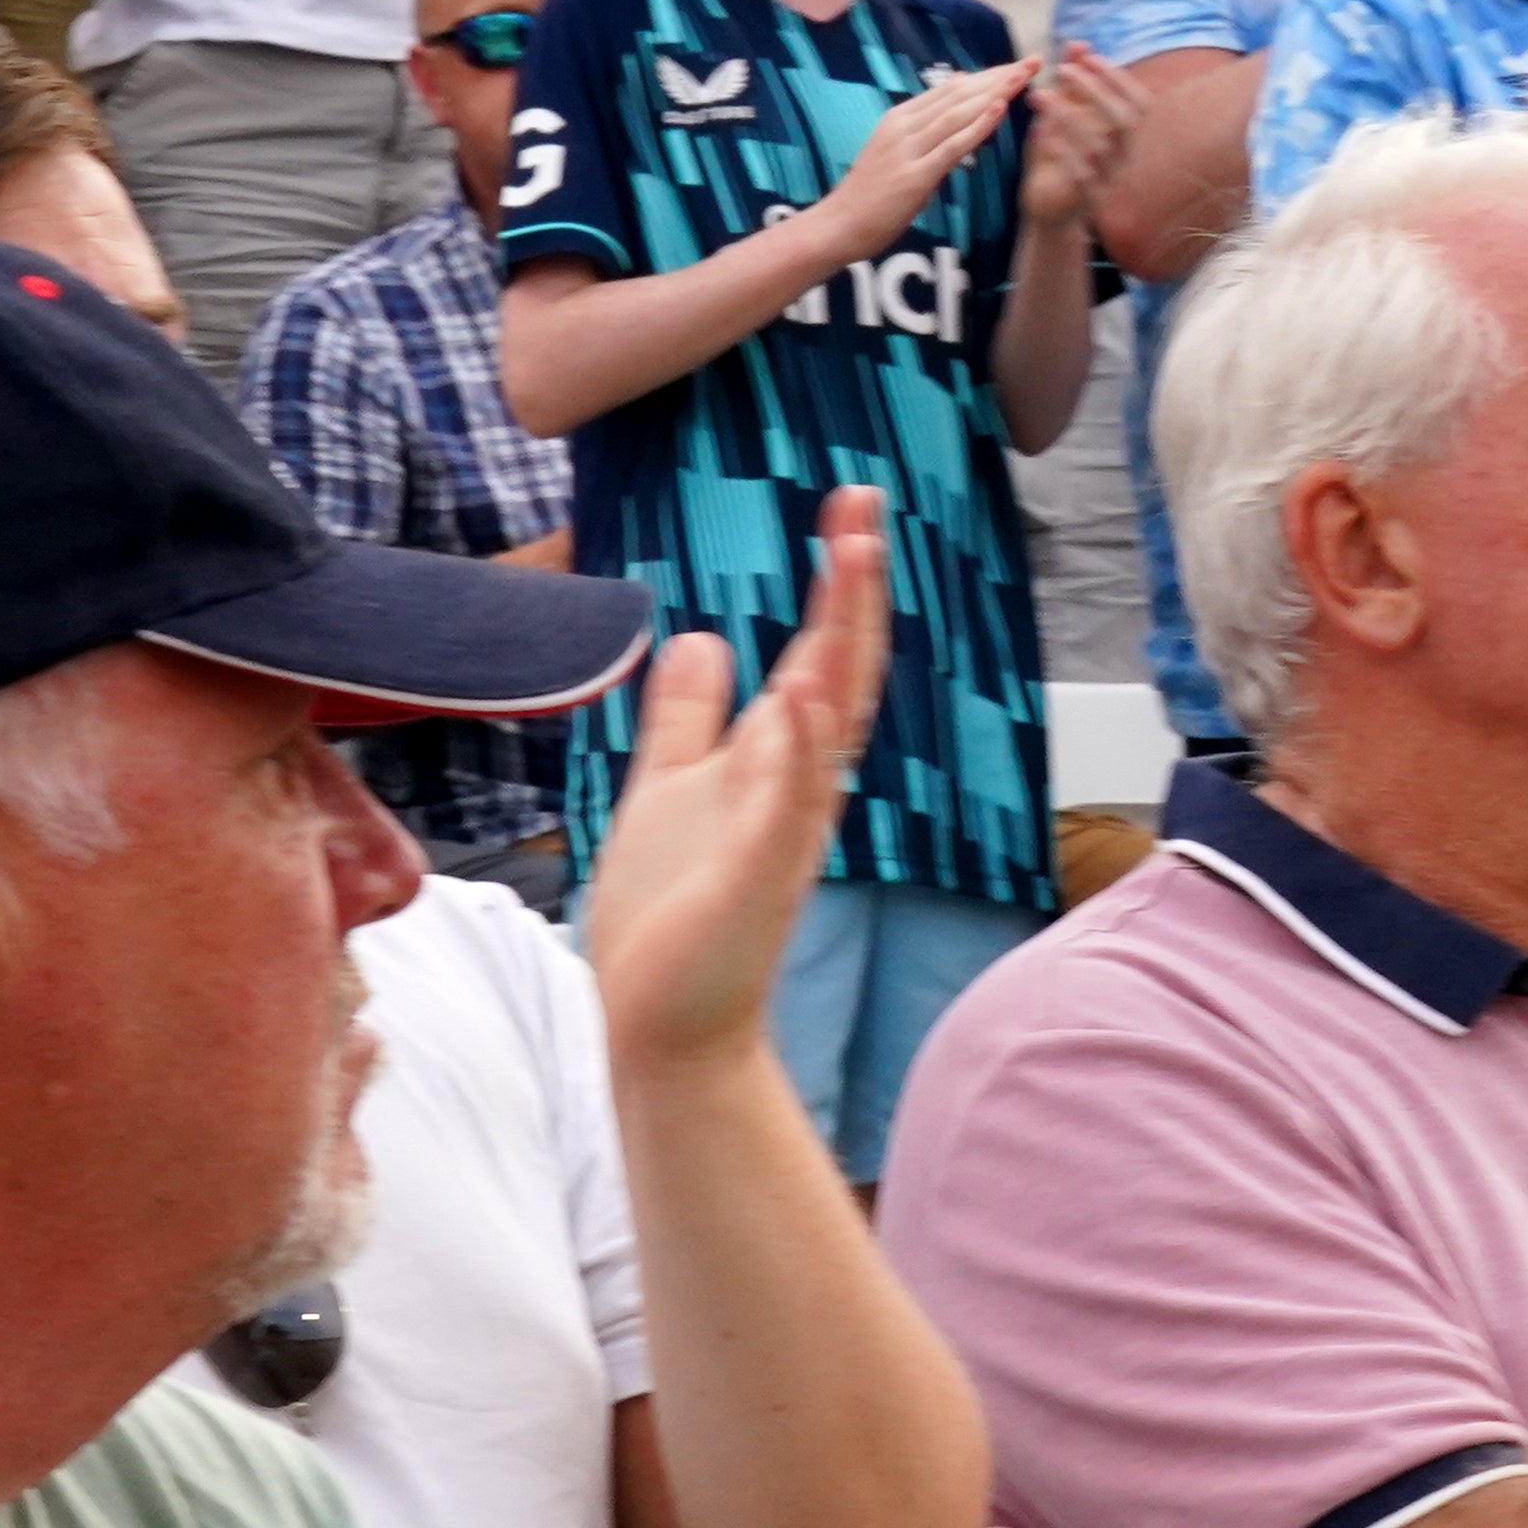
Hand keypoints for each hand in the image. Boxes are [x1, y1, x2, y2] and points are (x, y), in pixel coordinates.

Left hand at [586, 485, 886, 1068]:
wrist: (664, 1022)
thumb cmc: (671, 916)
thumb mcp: (668, 787)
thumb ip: (687, 717)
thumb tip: (700, 637)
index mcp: (776, 762)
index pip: (818, 654)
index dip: (836, 582)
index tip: (848, 506)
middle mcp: (797, 786)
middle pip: (839, 670)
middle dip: (853, 587)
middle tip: (863, 505)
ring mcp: (786, 829)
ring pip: (828, 721)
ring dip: (841, 640)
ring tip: (851, 560)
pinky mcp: (759, 877)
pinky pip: (787, 802)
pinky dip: (798, 747)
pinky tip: (798, 690)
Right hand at [809, 58, 1030, 263]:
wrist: (839, 224)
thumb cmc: (870, 194)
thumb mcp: (897, 151)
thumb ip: (924, 128)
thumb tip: (956, 100)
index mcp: (900, 117)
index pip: (951, 89)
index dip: (987, 76)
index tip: (1017, 66)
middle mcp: (904, 125)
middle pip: (959, 94)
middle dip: (998, 77)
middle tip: (1033, 62)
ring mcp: (908, 148)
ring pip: (958, 113)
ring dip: (994, 93)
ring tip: (1024, 76)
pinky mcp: (915, 175)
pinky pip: (952, 146)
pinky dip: (978, 126)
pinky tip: (1000, 109)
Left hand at [1022, 45, 1138, 230]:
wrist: (1051, 210)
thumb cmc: (1060, 157)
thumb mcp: (1065, 116)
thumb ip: (1073, 84)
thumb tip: (1078, 43)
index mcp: (1125, 136)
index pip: (1140, 103)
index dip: (1118, 78)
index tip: (1089, 56)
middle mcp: (1124, 156)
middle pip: (1124, 122)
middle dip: (1096, 91)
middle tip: (1062, 70)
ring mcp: (1109, 180)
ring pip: (1098, 147)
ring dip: (1068, 117)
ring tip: (1038, 95)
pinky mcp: (1088, 201)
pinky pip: (1079, 175)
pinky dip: (1059, 152)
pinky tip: (1039, 133)